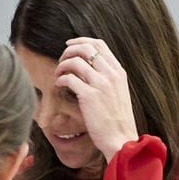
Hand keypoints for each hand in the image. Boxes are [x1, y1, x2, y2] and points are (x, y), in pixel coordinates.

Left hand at [54, 37, 139, 160]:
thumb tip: (88, 67)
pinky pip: (69, 78)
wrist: (120, 138)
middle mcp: (111, 74)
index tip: (69, 45)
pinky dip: (60, 79)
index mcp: (118, 72)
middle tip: (61, 61)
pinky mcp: (89, 96)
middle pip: (86, 48)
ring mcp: (101, 84)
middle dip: (69, 51)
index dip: (81, 41)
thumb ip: (107, 78)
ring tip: (58, 75)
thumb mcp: (118, 92)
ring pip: (75, 61)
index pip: (99, 44)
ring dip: (62, 65)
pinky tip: (59, 85)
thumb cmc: (116, 120)